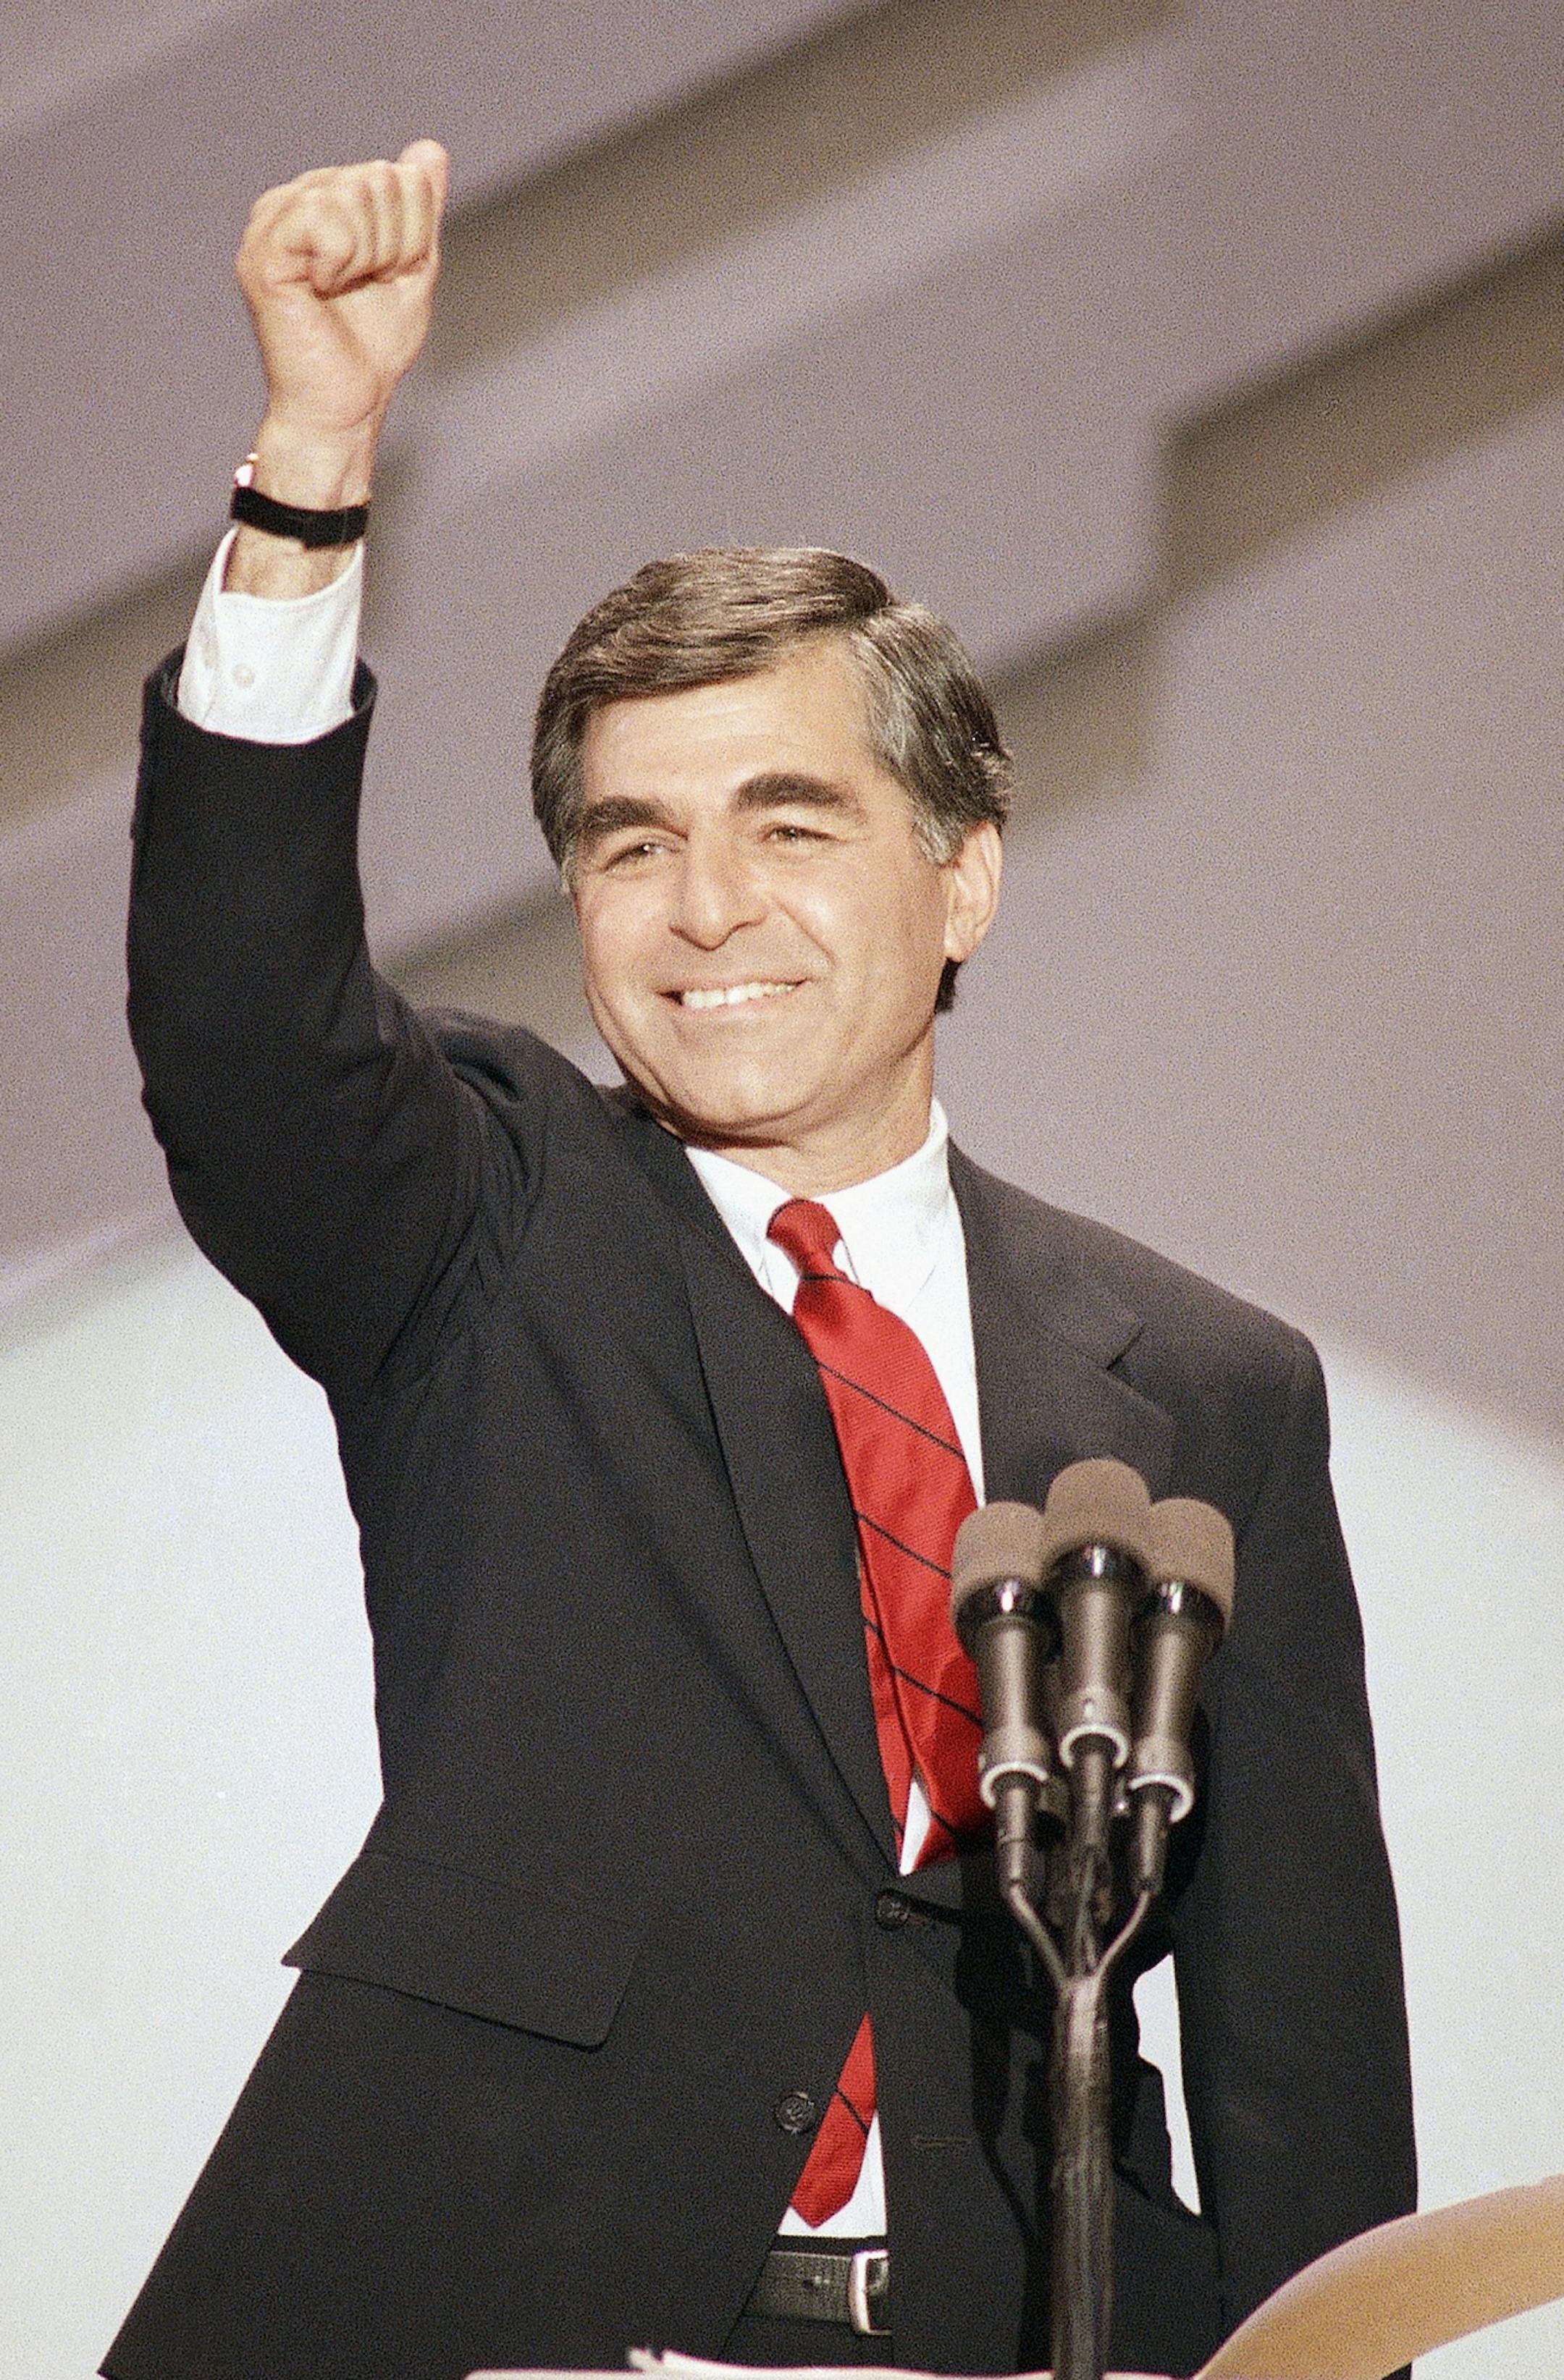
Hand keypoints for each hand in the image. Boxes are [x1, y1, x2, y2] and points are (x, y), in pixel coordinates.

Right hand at [237, 139, 447, 508]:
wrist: (347, 404)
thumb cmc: (373, 346)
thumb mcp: (412, 267)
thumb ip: (420, 209)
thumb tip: (429, 150)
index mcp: (325, 199)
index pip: (400, 176)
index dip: (412, 236)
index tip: (386, 276)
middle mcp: (293, 200)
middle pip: (380, 179)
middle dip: (393, 246)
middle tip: (366, 288)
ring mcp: (272, 223)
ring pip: (355, 194)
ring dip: (369, 257)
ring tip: (344, 291)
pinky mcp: (263, 252)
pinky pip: (324, 218)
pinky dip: (341, 261)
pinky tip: (322, 289)